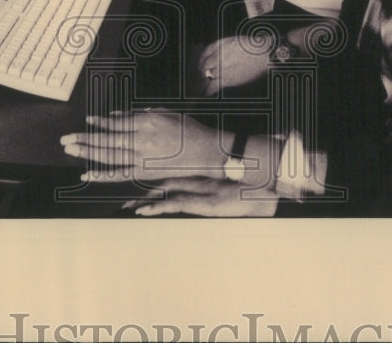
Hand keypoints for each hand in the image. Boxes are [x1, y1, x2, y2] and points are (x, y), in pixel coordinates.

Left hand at [59, 110, 225, 181]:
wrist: (207, 152)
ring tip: (71, 150)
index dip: (100, 123)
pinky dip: (102, 175)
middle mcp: (142, 141)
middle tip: (66, 139)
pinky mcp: (146, 172)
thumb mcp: (166, 113)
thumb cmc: (188, 130)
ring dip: (87, 154)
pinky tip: (87, 174)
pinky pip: (119, 174)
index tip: (87, 121)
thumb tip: (116, 116)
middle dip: (84, 139)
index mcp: (147, 123)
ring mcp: (143, 158)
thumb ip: (140, 114)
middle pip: (107, 140)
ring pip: (109, 156)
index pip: (117, 123)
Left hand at [123, 178, 278, 216]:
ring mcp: (200, 191)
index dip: (152, 187)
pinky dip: (158, 207)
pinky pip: (176, 204)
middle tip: (125, 205)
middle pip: (163, 186)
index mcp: (201, 180)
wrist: (266, 191)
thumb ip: (212, 194)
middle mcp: (197, 183)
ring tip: (129, 210)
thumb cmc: (250, 193)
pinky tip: (145, 211)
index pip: (171, 181)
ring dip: (145, 203)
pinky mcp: (204, 202)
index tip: (137, 196)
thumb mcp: (226, 195)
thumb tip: (205, 202)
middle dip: (144, 195)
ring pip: (166, 194)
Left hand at [197, 35, 271, 95]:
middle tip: (202, 74)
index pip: (205, 53)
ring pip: (207, 76)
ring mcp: (222, 68)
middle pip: (204, 65)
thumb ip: (223, 47)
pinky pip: (214, 86)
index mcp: (220, 45)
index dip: (202, 59)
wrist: (264, 54)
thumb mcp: (235, 40)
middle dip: (202, 70)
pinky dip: (209, 90)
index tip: (201, 63)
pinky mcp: (228, 79)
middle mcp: (218, 56)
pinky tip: (207, 93)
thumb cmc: (253, 46)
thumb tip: (215, 55)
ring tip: (203, 84)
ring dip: (205, 80)